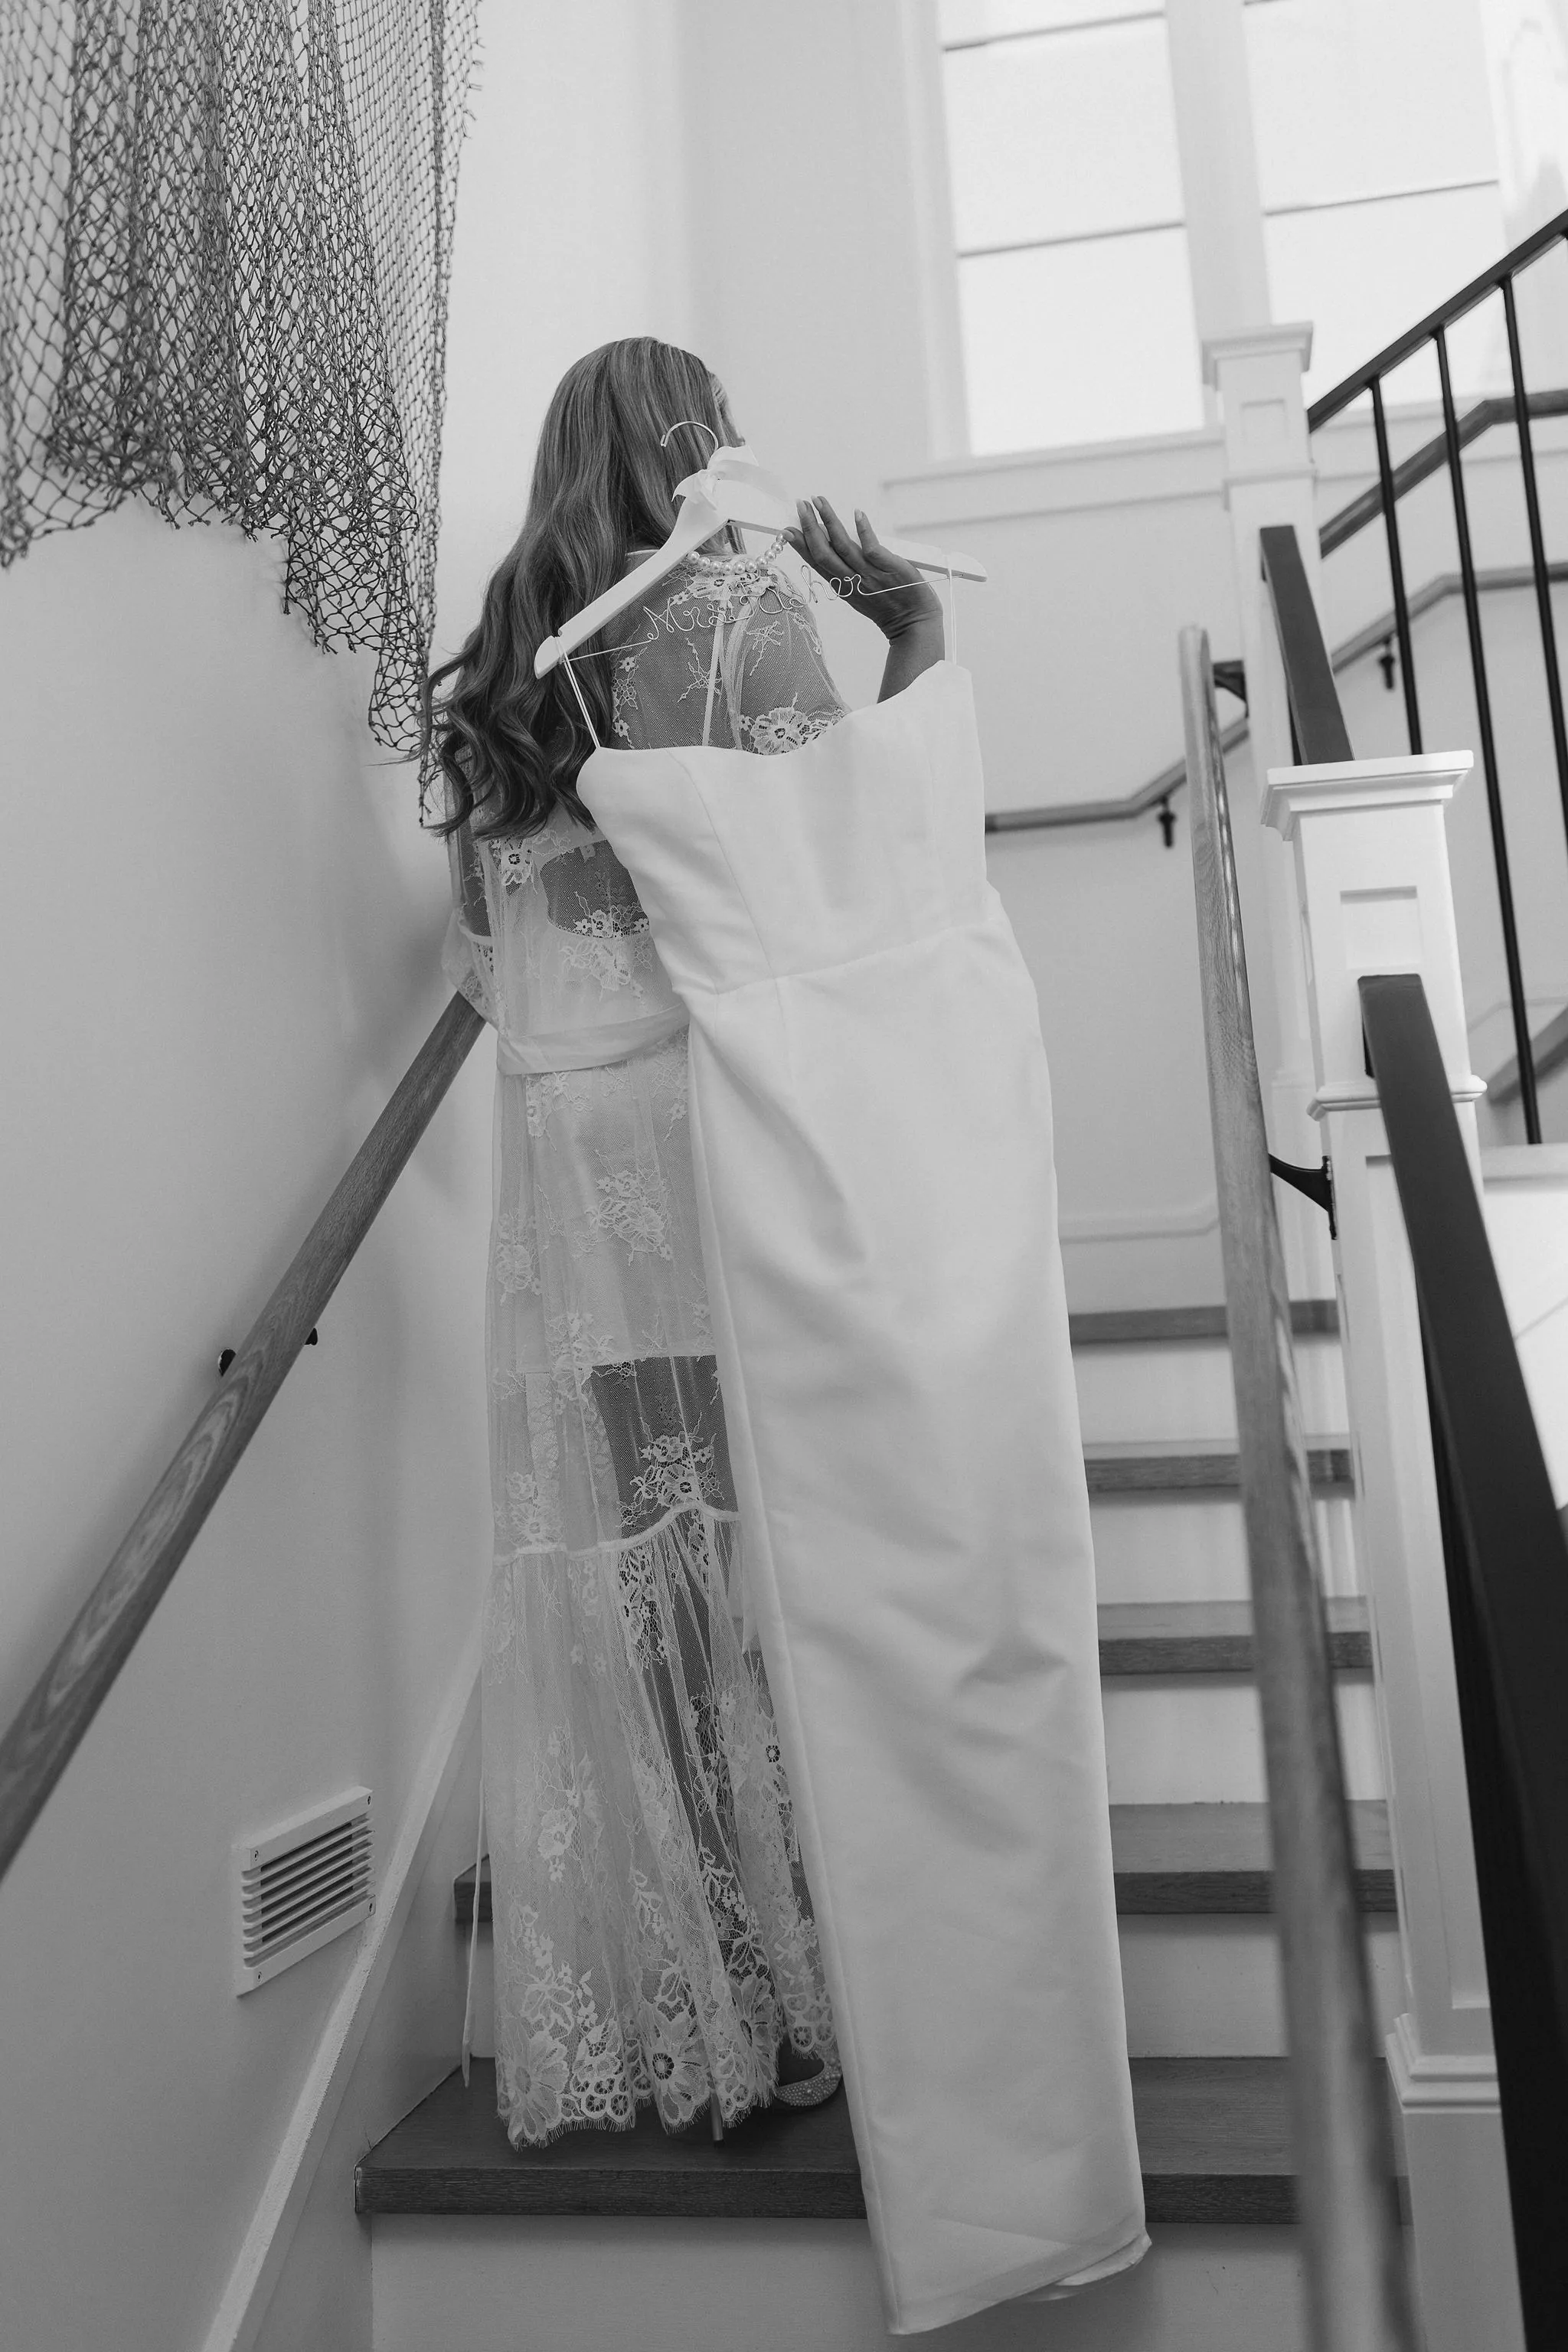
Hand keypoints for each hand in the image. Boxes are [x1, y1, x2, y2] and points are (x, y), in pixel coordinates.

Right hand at [785, 496, 944, 644]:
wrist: (913, 623)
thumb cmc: (888, 606)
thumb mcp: (859, 593)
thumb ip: (846, 573)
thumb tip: (834, 545)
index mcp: (842, 587)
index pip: (816, 563)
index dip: (800, 546)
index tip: (786, 529)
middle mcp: (851, 580)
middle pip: (823, 552)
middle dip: (809, 527)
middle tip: (800, 505)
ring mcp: (869, 574)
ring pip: (843, 545)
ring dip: (829, 521)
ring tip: (818, 501)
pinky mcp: (888, 567)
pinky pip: (872, 546)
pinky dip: (863, 529)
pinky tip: (856, 513)